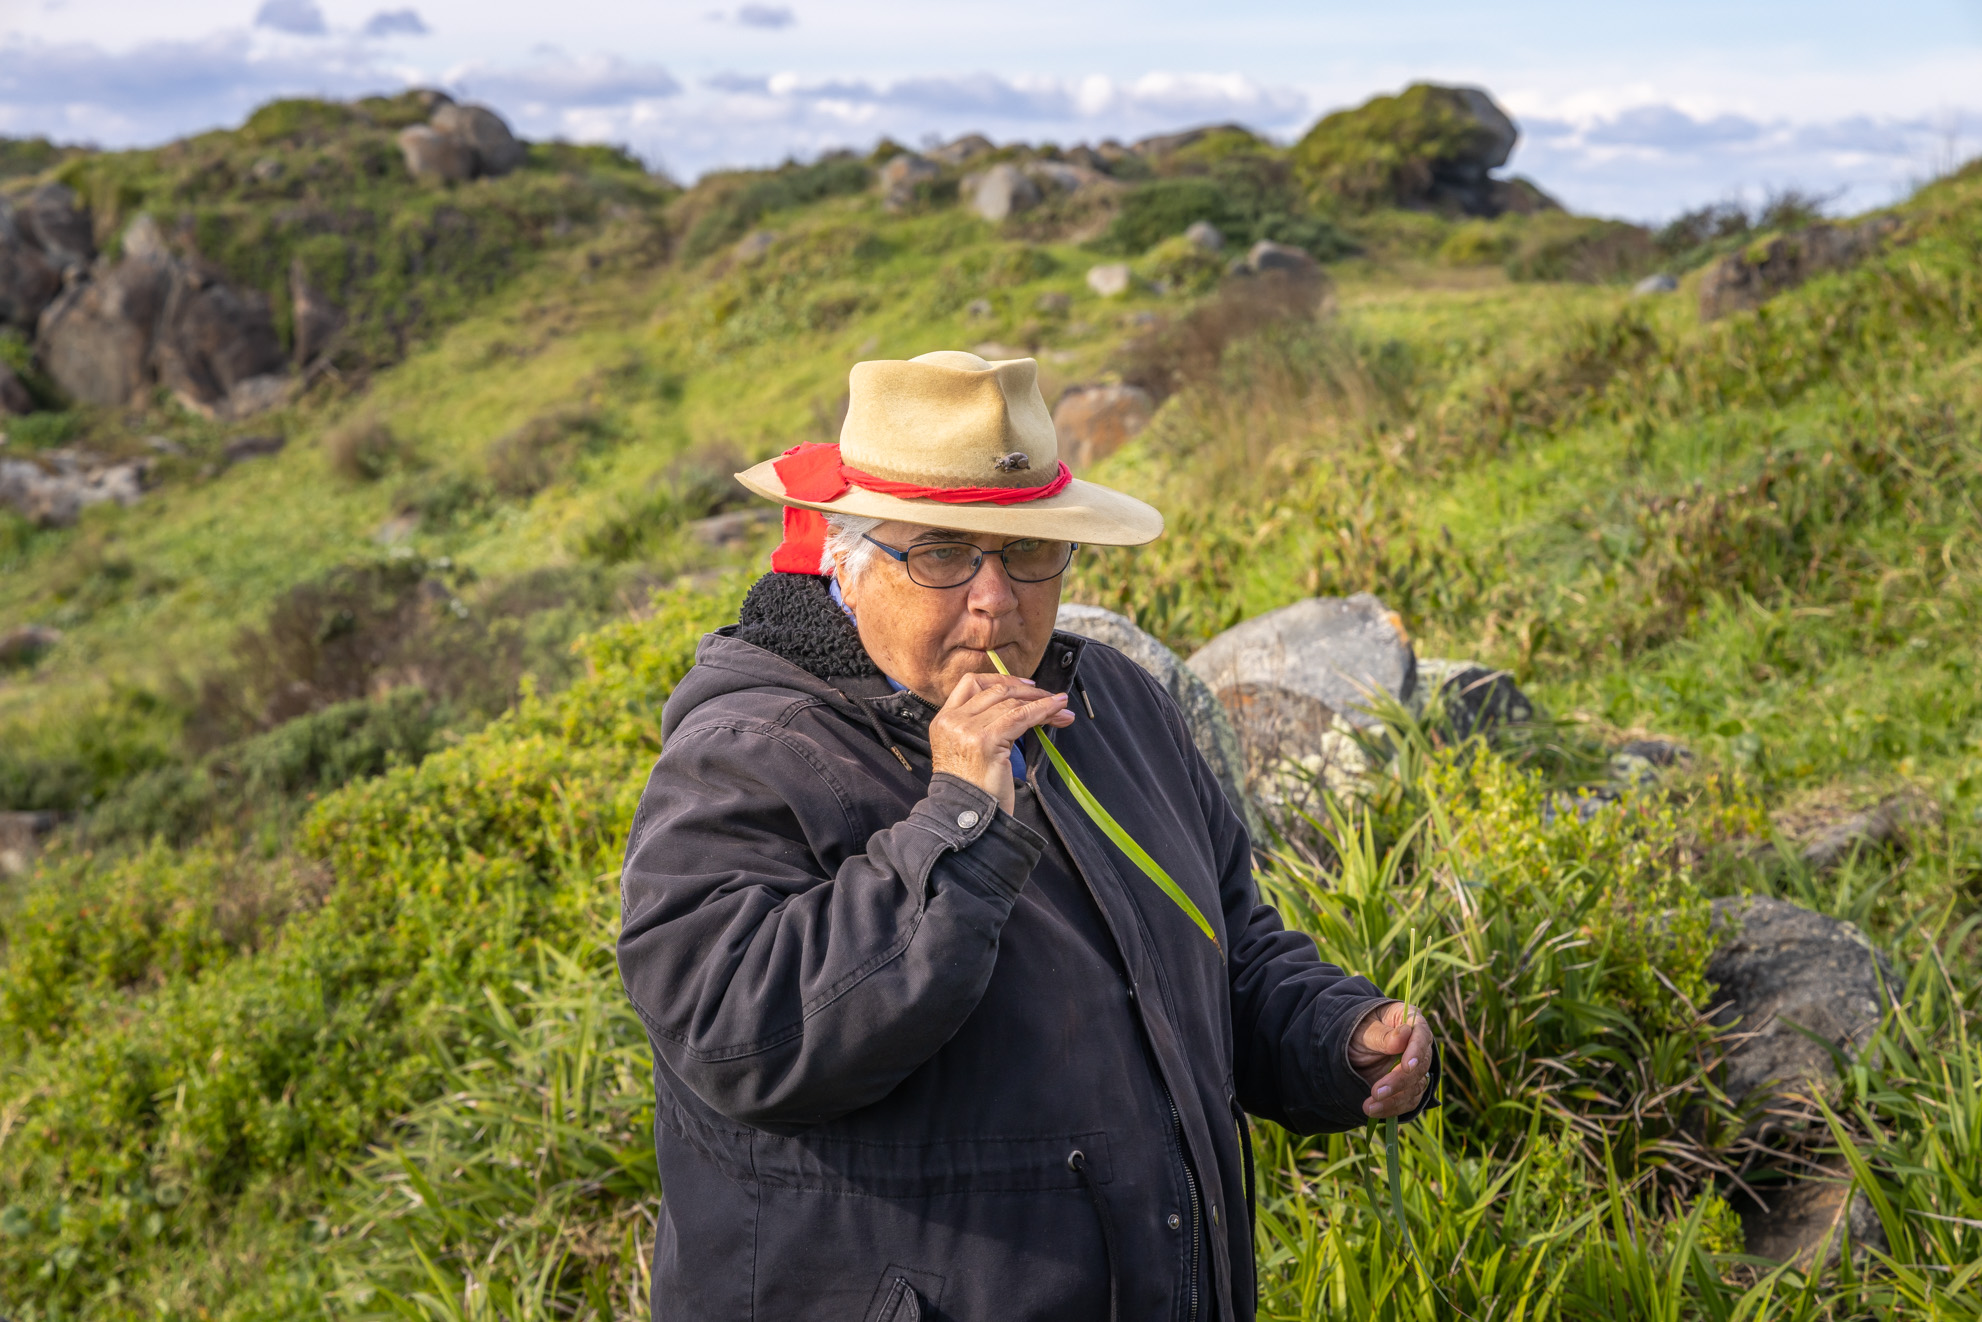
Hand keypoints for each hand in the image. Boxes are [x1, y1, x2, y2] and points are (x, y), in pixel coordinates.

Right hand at [928, 670, 1074, 814]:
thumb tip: (1022, 707)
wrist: (967, 817)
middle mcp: (952, 721)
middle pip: (994, 690)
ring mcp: (967, 729)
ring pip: (1010, 702)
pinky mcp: (986, 739)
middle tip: (1051, 698)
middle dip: (1028, 692)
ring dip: (1041, 703)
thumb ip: (983, 726)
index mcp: (943, 720)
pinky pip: (1020, 716)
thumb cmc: (974, 790)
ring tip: (1062, 708)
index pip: (970, 683)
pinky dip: (1042, 710)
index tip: (1025, 686)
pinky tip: (1058, 710)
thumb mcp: (969, 751)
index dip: (1001, 680)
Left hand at [1348, 1001, 1433, 1119]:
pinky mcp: (1408, 1087)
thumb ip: (1383, 1035)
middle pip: (1420, 1066)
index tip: (1407, 1066)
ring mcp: (1415, 1068)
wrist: (1350, 1048)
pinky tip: (1375, 1111)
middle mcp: (1418, 1046)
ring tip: (1369, 1107)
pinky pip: (1408, 1101)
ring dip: (1394, 1100)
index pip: (1421, 1035)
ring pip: (1416, 1087)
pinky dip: (1393, 1108)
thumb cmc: (1358, 1030)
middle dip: (1399, 1081)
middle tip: (1377, 1092)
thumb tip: (1404, 1035)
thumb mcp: (1364, 1030)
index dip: (1416, 1051)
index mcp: (1410, 1021)